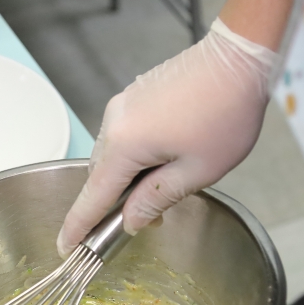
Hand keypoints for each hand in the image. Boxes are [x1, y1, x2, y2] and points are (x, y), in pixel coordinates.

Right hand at [57, 18, 279, 257]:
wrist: (239, 57)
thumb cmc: (225, 115)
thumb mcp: (196, 172)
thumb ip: (156, 199)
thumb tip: (131, 221)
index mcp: (125, 145)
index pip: (92, 196)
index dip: (78, 226)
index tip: (64, 247)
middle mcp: (114, 122)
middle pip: (99, 175)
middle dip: (113, 202)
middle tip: (145, 222)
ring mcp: (123, 104)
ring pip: (112, 154)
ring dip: (127, 177)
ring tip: (163, 188)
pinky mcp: (135, 94)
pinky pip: (123, 134)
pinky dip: (134, 155)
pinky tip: (164, 159)